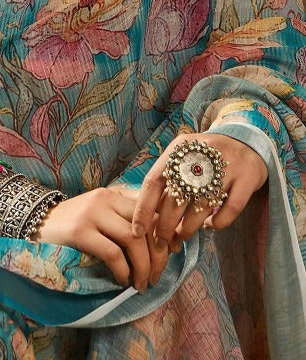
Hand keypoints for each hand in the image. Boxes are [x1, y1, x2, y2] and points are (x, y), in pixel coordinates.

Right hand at [32, 185, 165, 291]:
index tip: (167, 255)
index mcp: (113, 194)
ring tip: (142, 284)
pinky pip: (113, 253)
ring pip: (132, 240)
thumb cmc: (71, 225)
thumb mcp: (99, 215)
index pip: (149, 210)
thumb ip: (121, 220)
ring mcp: (92, 213)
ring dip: (143, 267)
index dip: (164, 233)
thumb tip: (155, 243)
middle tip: (156, 277)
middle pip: (145, 225)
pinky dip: (123, 271)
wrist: (34, 223)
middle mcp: (105, 199)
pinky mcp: (79, 231)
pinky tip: (123, 281)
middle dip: (157, 255)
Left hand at [130, 132, 267, 274]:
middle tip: (161, 242)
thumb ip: (168, 179)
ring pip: (201, 206)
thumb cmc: (206, 157)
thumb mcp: (184, 157)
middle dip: (165, 225)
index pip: (153, 181)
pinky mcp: (247, 178)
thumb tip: (147, 216)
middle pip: (176, 197)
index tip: (136, 231)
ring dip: (188, 228)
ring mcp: (226, 166)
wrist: (246, 142)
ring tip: (182, 237)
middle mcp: (201, 155)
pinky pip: (230, 209)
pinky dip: (217, 223)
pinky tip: (209, 225)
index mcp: (179, 148)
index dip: (143, 208)